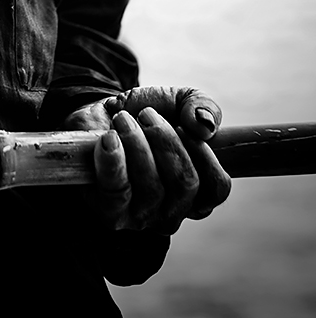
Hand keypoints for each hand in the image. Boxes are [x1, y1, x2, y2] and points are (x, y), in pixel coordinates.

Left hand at [66, 86, 231, 233]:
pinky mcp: (109, 210)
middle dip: (166, 140)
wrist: (99, 114)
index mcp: (196, 191)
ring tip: (123, 119)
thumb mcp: (178, 101)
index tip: (183, 126)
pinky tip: (108, 137)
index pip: (217, 188)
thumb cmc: (143, 114)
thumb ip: (201, 106)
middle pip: (185, 184)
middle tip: (146, 114)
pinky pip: (116, 191)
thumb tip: (205, 127)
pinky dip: (114, 158)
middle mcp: (171, 211)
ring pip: (152, 187)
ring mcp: (141, 216)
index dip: (204, 154)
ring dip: (136, 142)